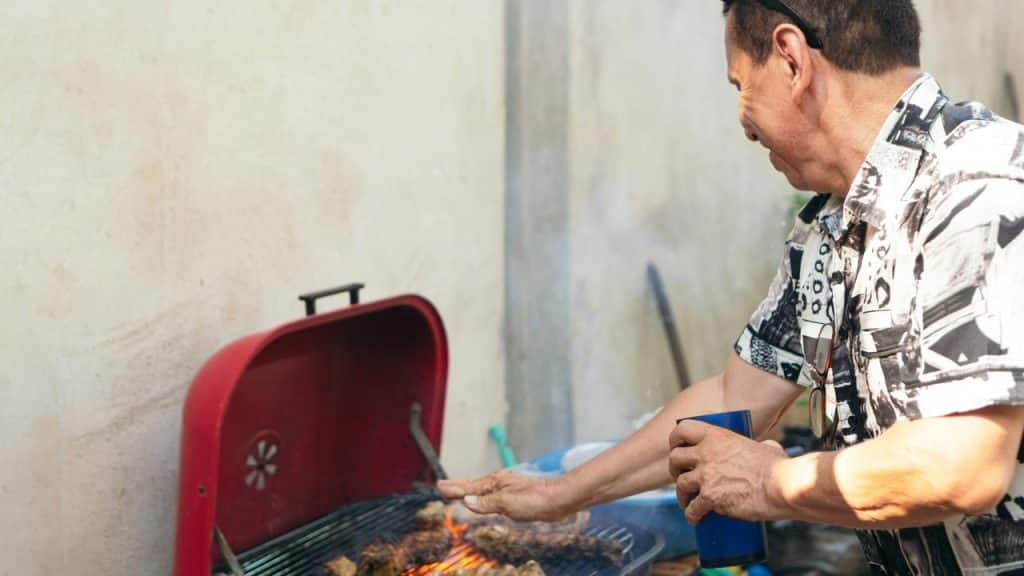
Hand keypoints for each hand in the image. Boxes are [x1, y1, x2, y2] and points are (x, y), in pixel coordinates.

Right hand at [437, 470, 572, 521]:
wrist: (558, 499)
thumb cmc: (534, 500)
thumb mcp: (507, 503)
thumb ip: (486, 503)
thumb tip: (466, 501)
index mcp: (494, 483)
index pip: (468, 487)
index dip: (454, 488)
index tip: (439, 486)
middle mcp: (499, 483)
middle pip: (473, 486)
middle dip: (458, 487)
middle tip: (443, 487)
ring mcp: (507, 488)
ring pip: (483, 490)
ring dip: (469, 491)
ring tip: (459, 492)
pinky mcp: (515, 495)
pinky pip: (492, 495)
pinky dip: (482, 497)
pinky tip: (485, 500)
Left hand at [668, 420, 787, 524]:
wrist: (782, 486)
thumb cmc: (779, 467)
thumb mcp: (767, 446)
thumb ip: (761, 445)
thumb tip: (767, 447)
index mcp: (717, 436)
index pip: (683, 429)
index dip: (675, 439)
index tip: (677, 448)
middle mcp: (707, 453)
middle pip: (674, 458)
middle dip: (675, 469)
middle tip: (682, 477)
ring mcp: (706, 475)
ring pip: (680, 484)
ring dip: (681, 495)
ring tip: (687, 502)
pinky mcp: (710, 497)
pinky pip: (692, 508)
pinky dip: (691, 516)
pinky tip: (696, 519)